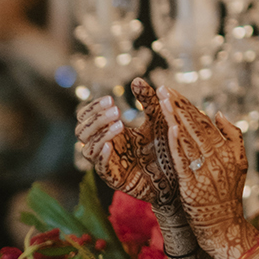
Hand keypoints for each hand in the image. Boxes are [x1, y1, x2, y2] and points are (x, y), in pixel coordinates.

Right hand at [76, 77, 179, 208]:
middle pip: (81, 131)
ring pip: (87, 149)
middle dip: (96, 119)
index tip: (110, 99)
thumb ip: (148, 101)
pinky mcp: (114, 179)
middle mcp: (104, 147)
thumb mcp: (158, 120)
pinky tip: (111, 145)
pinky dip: (102, 155)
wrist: (177, 176)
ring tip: (120, 123)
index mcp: (109, 132)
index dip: (93, 108)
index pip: (86, 118)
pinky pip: (100, 167)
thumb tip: (137, 80)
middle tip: (116, 110)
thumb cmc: (166, 147)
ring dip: (100, 134)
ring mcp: (107, 163)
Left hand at [158, 86, 256, 258]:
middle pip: (195, 126)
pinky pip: (184, 160)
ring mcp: (206, 170)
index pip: (205, 122)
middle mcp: (218, 157)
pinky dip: (178, 143)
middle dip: (177, 106)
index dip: (187, 106)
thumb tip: (219, 113)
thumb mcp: (239, 163)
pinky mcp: (193, 184)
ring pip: (188, 138)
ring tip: (161, 100)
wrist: (224, 227)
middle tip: (163, 89)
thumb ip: (233, 137)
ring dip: (174, 118)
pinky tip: (170, 127)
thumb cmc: (228, 196)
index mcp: (227, 150)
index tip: (172, 92)